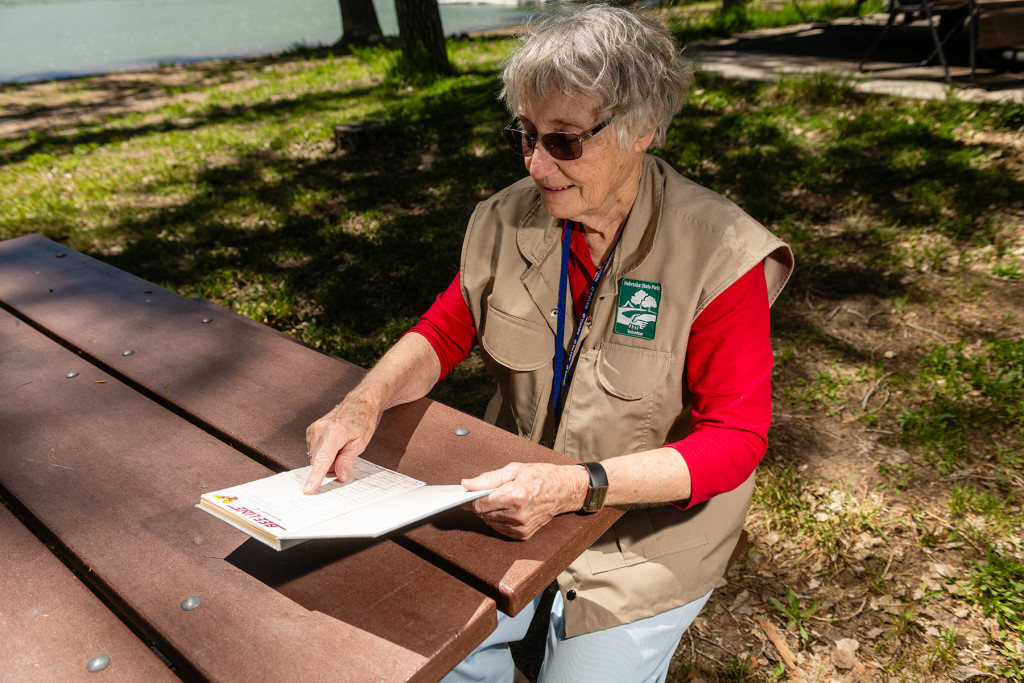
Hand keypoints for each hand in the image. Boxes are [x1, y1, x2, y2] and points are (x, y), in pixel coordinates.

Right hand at [302, 395, 381, 493]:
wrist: (358, 402)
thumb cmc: (362, 420)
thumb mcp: (360, 443)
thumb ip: (347, 461)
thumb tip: (339, 476)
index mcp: (335, 432)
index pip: (322, 459)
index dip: (315, 476)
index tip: (308, 489)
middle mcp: (320, 430)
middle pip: (319, 462)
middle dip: (330, 466)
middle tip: (345, 456)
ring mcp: (313, 429)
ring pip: (315, 458)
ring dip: (327, 459)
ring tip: (340, 447)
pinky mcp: (310, 430)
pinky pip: (314, 451)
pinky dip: (324, 453)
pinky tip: (334, 444)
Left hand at [461, 463, 587, 539]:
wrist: (565, 490)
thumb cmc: (541, 476)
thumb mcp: (514, 469)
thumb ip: (488, 478)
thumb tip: (467, 484)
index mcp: (515, 495)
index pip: (480, 504)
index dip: (470, 499)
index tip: (467, 493)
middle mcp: (518, 514)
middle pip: (483, 514)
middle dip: (480, 503)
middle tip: (488, 492)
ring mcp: (521, 527)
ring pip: (489, 522)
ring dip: (489, 512)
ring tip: (502, 499)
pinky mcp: (523, 534)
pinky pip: (499, 529)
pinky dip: (498, 519)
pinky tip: (508, 509)